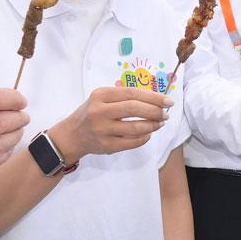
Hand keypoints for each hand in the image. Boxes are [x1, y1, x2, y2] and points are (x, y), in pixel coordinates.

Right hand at [50, 87, 172, 163]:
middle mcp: (99, 112)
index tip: (168, 101)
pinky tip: (148, 133)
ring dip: (152, 125)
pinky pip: (132, 142)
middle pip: (134, 109)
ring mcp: (102, 130)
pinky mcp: (107, 146)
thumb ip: (123, 97)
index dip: (153, 97)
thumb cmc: (92, 113)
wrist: (72, 135)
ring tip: (160, 123)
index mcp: (100, 95)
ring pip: (135, 128)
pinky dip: (145, 137)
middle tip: (166, 114)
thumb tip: (155, 99)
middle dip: (155, 111)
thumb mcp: (101, 99)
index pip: (132, 93)